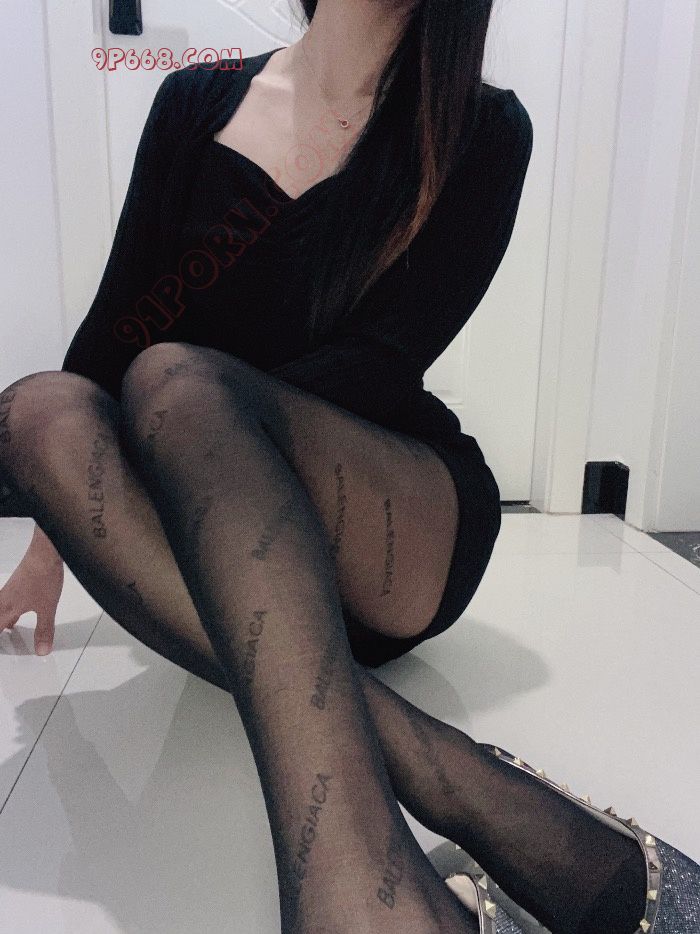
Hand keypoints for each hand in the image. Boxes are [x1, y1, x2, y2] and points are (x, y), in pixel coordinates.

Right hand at [0, 524, 63, 654]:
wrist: (45, 553)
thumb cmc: (43, 578)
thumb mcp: (47, 608)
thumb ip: (44, 630)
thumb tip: (41, 651)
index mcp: (7, 609)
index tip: (2, 650)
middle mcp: (3, 601)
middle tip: (4, 643)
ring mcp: (8, 592)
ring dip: (1, 623)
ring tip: (5, 634)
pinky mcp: (15, 585)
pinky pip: (5, 604)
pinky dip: (7, 615)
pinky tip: (16, 617)